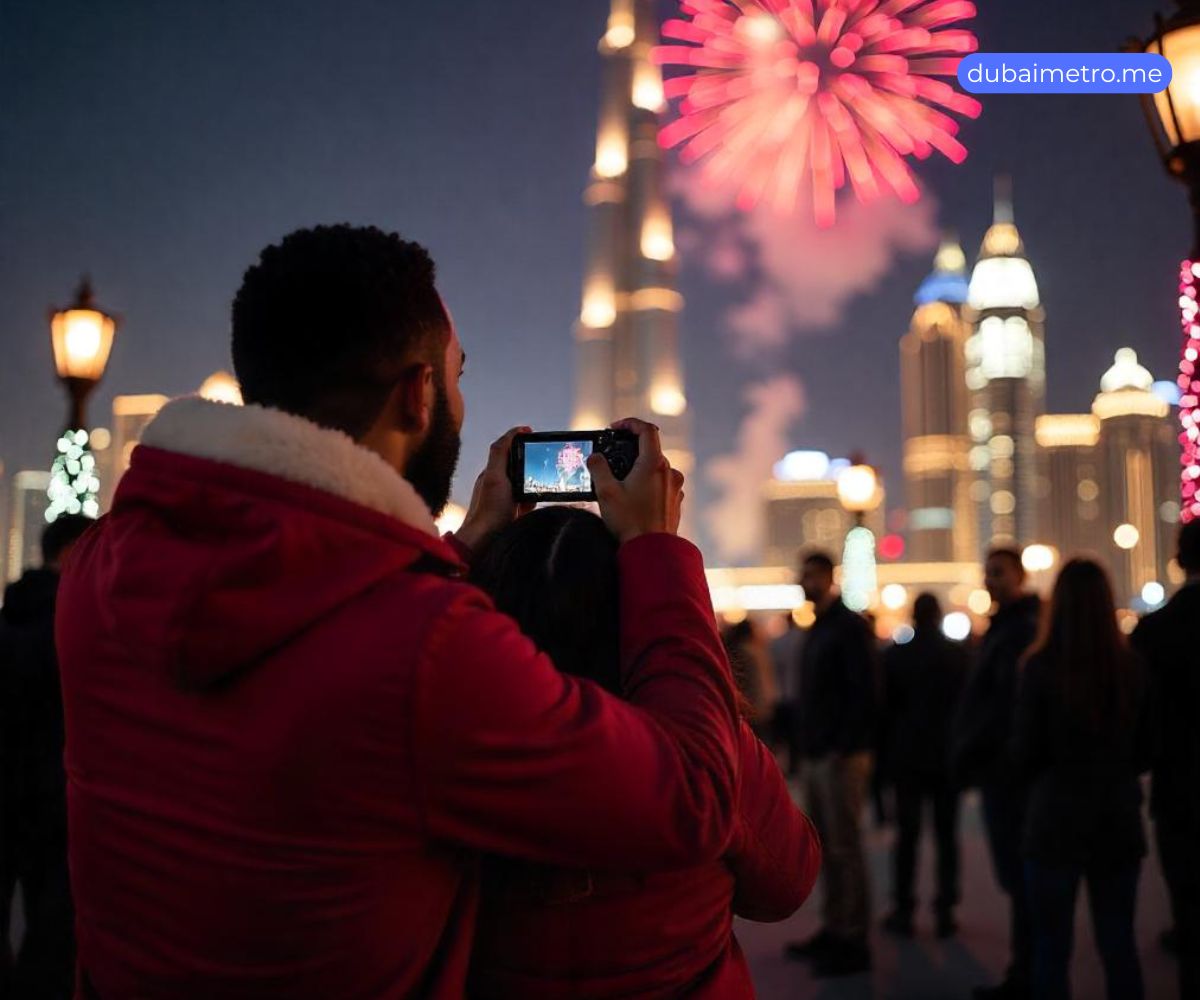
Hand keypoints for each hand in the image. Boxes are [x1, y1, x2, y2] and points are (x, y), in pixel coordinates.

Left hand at [455, 426, 534, 551]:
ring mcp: (505, 501)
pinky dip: (532, 504)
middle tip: (542, 463)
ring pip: (525, 486)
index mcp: (492, 473)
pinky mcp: (513, 516)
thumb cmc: (489, 510)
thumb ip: (500, 453)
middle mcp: (498, 485)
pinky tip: (532, 508)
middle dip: (530, 465)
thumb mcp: (495, 476)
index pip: (506, 450)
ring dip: (533, 486)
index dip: (518, 439)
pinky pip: (527, 504)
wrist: (486, 542)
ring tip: (535, 491)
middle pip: (518, 467)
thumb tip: (514, 432)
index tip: (532, 433)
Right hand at [589, 418, 684, 544]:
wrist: (651, 551)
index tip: (616, 427)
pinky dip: (648, 484)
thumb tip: (595, 457)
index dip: (630, 423)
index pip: (647, 429)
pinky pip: (661, 485)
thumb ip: (598, 468)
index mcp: (653, 463)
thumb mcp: (605, 492)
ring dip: (639, 469)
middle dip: (630, 450)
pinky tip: (635, 499)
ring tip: (622, 483)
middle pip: (651, 449)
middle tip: (612, 459)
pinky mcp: (675, 502)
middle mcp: (669, 472)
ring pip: (656, 468)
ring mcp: (675, 488)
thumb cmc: (630, 522)